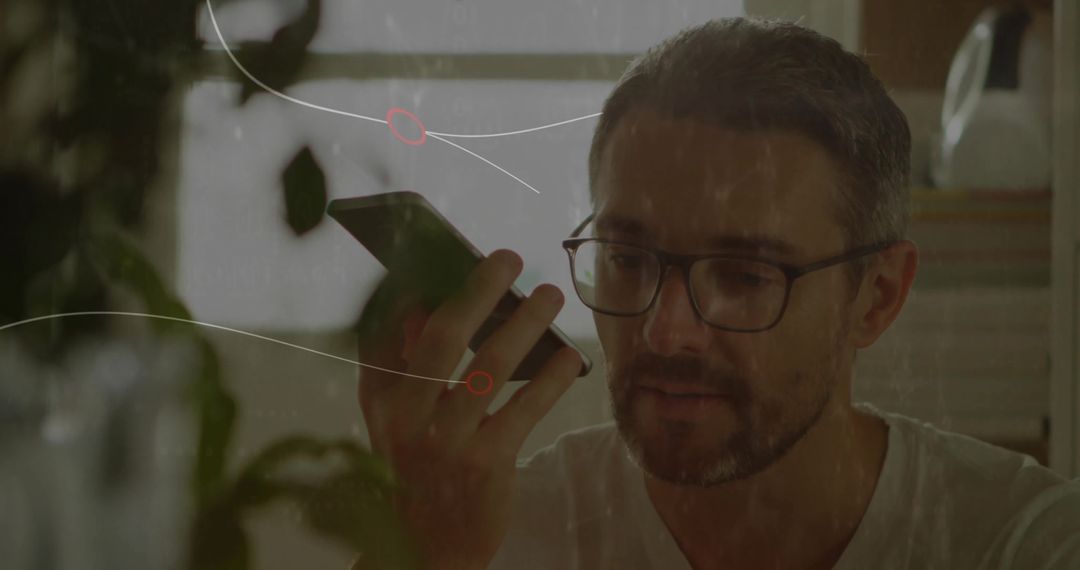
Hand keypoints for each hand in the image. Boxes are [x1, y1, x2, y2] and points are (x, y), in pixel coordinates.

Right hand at [357, 249, 582, 569]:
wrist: (426, 548)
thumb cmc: (419, 467)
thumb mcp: (396, 420)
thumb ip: (400, 365)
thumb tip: (423, 302)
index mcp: (379, 399)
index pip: (386, 328)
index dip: (412, 285)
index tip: (439, 251)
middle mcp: (405, 417)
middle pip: (441, 337)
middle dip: (477, 288)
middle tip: (510, 256)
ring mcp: (444, 442)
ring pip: (489, 366)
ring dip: (525, 323)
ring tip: (550, 295)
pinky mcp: (484, 465)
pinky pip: (524, 409)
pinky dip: (549, 377)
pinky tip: (570, 356)